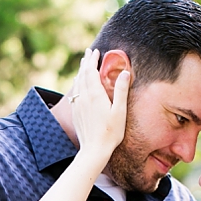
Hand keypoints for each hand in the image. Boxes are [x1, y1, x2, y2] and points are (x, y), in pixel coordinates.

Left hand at [71, 48, 129, 165]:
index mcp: (95, 95)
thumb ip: (121, 90)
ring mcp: (78, 105)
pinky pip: (74, 93)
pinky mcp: (75, 113)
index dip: (93, 60)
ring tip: (83, 64)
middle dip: (86, 62)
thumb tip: (125, 72)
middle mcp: (84, 98)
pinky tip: (77, 84)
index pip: (92, 72)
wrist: (93, 150)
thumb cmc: (110, 132)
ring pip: (77, 83)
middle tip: (89, 52)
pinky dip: (77, 84)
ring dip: (81, 71)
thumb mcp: (120, 111)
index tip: (96, 51)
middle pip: (83, 74)